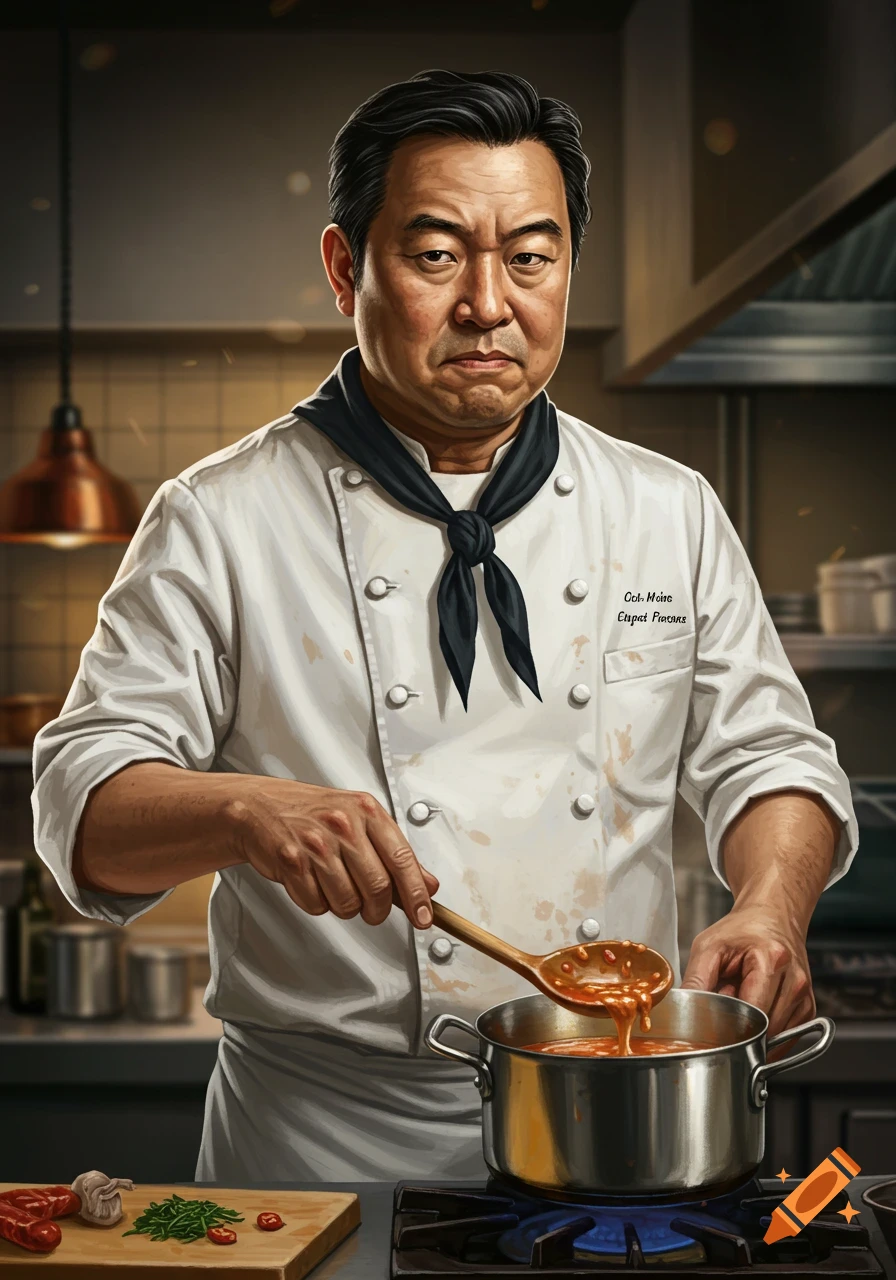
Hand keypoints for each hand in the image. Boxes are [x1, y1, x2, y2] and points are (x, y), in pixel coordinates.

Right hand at [223, 778, 438, 928]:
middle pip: (377, 887)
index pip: (402, 859)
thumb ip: (396, 853)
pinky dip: (317, 903)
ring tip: (334, 886)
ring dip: (344, 906)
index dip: (417, 895)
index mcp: (367, 810)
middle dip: (378, 909)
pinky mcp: (291, 861)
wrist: (259, 806)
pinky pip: (316, 904)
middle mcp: (343, 824)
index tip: (424, 918)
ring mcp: (316, 842)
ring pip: (347, 902)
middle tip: (372, 911)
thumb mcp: (360, 820)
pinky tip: (311, 883)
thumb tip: (429, 884)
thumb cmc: (312, 814)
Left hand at [680, 903, 814, 1037]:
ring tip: (744, 999)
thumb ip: (695, 979)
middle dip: (740, 1026)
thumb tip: (680, 1008)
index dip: (729, 1024)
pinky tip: (758, 1006)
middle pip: (764, 1030)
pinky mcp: (808, 1009)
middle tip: (728, 1002)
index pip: (752, 1014)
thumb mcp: (709, 946)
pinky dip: (767, 1030)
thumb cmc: (741, 932)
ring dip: (754, 1028)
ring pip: (775, 1038)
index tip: (713, 1022)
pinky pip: (785, 1037)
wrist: (772, 918)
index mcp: (772, 961)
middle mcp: (795, 980)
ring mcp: (804, 996)